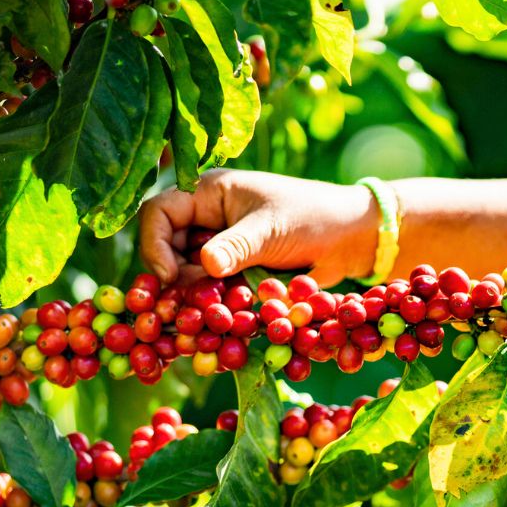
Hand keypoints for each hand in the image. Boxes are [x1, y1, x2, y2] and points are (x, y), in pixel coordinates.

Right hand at [138, 169, 377, 284]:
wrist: (351, 237)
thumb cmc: (313, 218)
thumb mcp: (272, 229)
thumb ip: (237, 246)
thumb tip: (205, 264)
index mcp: (209, 193)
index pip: (159, 213)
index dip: (155, 245)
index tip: (169, 278)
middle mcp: (208, 218)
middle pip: (169, 250)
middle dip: (179, 279)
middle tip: (198, 304)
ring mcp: (222, 245)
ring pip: (190, 275)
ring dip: (200, 295)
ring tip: (222, 308)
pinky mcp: (236, 270)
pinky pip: (214, 289)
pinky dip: (219, 303)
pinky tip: (231, 313)